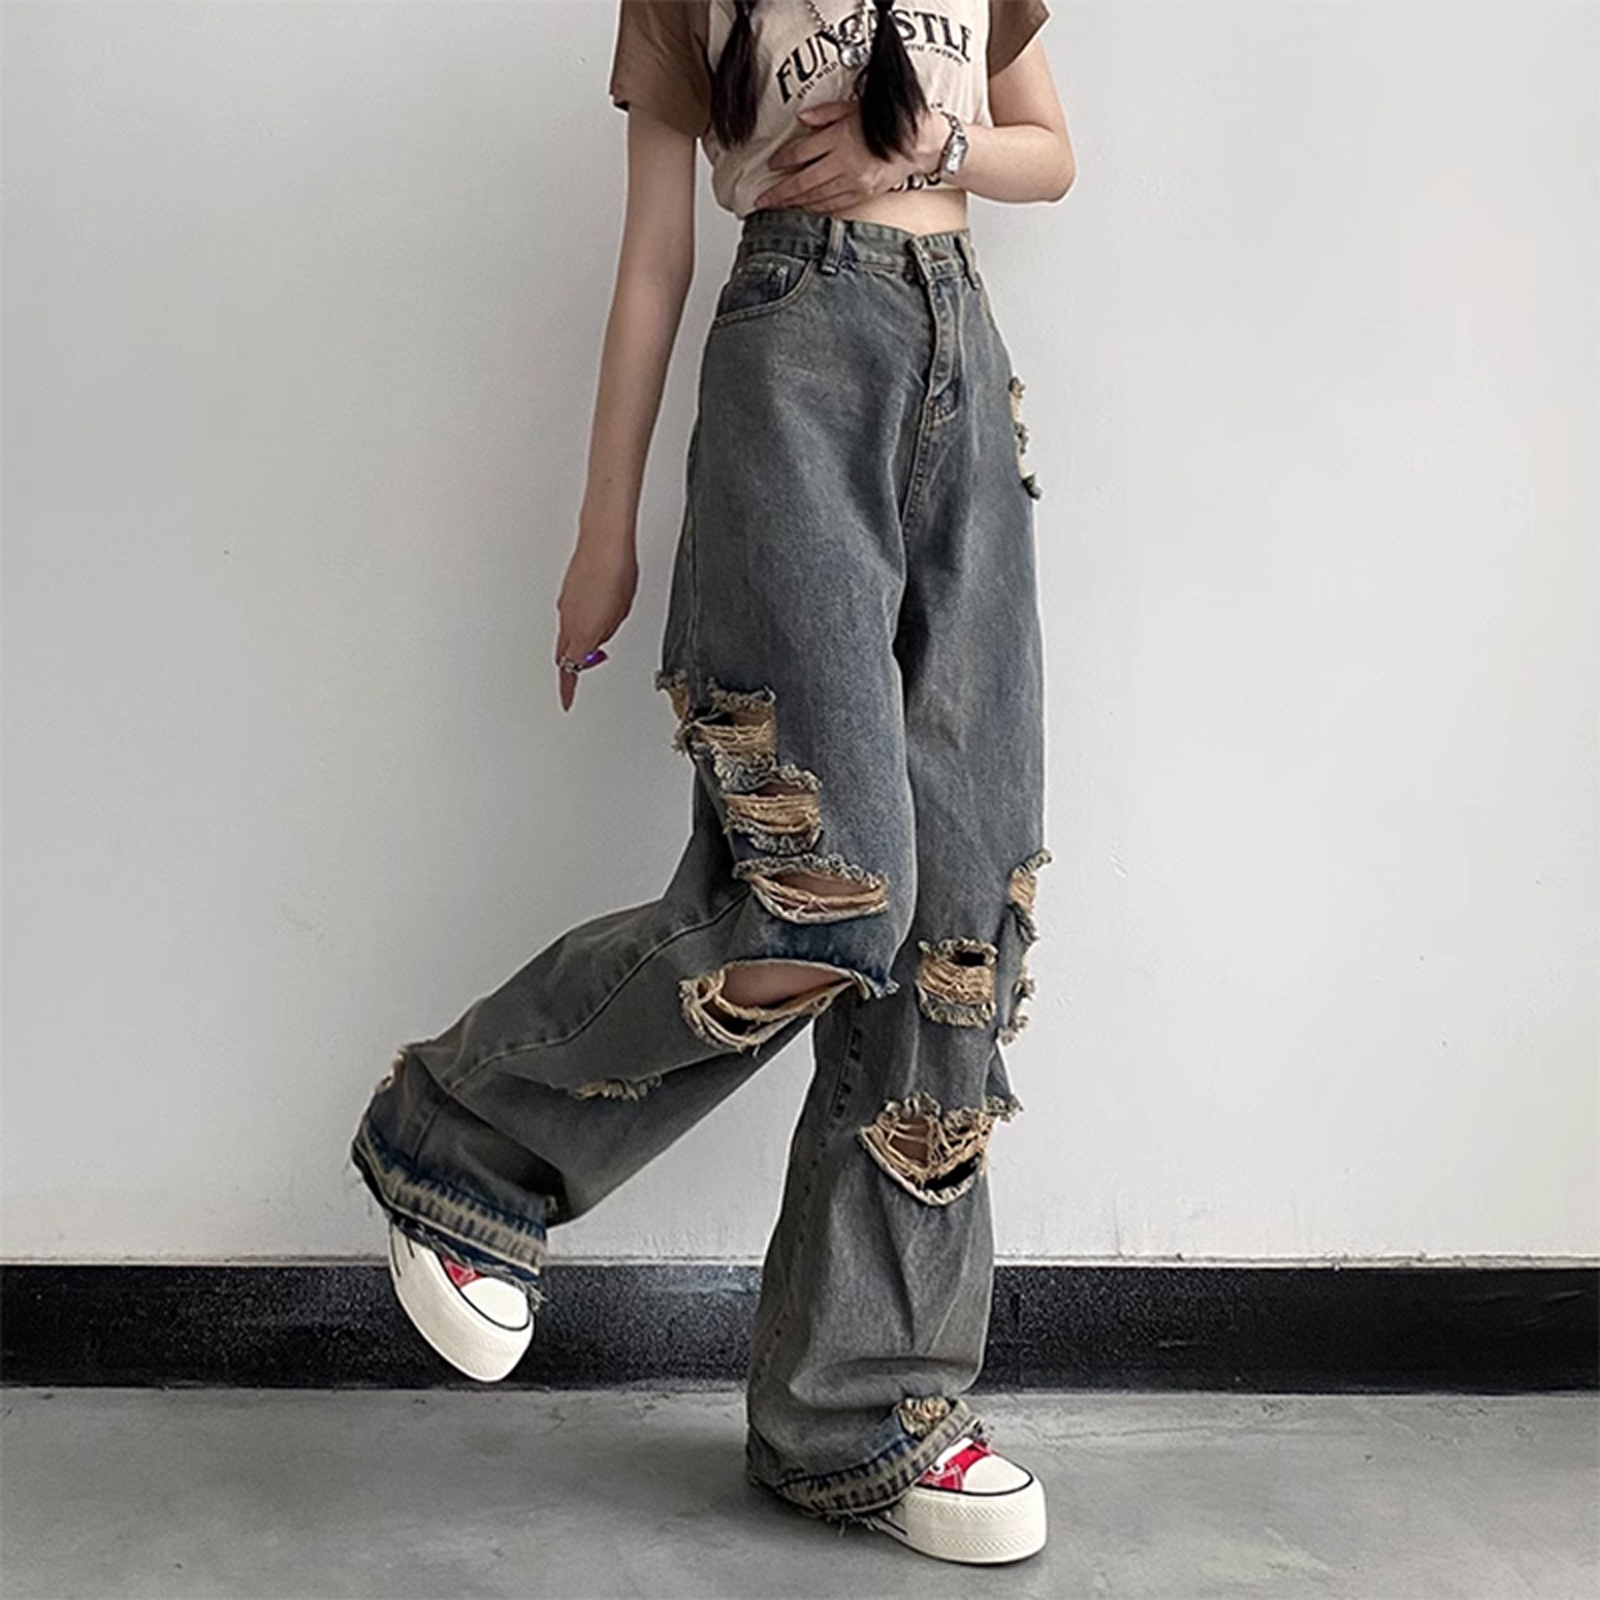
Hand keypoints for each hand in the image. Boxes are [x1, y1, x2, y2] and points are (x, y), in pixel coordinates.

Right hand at [553, 529, 636, 711]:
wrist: (603, 538)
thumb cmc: (616, 571)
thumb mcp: (621, 611)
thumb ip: (607, 631)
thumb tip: (598, 641)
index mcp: (582, 631)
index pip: (570, 670)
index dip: (568, 689)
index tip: (566, 702)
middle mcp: (568, 619)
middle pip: (563, 655)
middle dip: (571, 670)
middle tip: (578, 680)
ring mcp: (565, 605)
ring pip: (565, 635)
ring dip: (576, 645)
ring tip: (596, 646)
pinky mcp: (566, 592)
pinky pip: (568, 618)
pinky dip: (577, 627)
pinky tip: (593, 621)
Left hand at [750, 99, 942, 213]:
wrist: (920, 143)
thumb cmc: (890, 122)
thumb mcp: (856, 106)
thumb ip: (827, 113)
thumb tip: (802, 120)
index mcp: (839, 138)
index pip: (801, 153)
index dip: (783, 160)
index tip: (771, 166)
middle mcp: (843, 163)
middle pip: (802, 181)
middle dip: (779, 193)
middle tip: (760, 201)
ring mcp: (853, 183)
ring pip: (815, 197)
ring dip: (793, 204)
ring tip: (776, 209)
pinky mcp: (862, 195)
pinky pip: (833, 205)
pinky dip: (815, 209)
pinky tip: (803, 210)